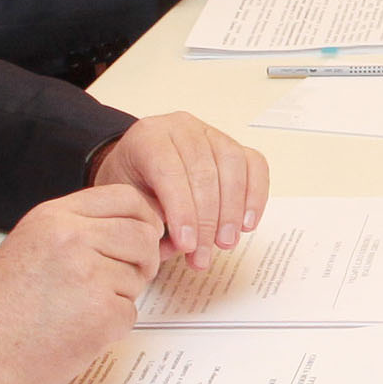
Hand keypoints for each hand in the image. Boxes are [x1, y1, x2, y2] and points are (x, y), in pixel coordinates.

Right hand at [0, 185, 163, 383]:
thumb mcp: (31, 243)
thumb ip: (78, 229)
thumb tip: (132, 226)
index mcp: (55, 217)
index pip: (128, 198)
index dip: (144, 219)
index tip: (143, 236)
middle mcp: (74, 239)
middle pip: (143, 236)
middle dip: (141, 260)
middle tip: (116, 280)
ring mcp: (90, 276)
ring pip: (138, 277)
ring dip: (119, 295)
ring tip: (77, 308)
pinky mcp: (102, 314)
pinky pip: (130, 312)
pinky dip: (111, 325)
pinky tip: (76, 330)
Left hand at [88, 111, 271, 268]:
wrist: (137, 165)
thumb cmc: (131, 185)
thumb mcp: (127, 202)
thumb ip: (150, 221)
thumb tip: (182, 245)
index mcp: (148, 138)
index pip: (170, 172)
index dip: (182, 211)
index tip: (187, 246)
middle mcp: (182, 127)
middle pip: (204, 171)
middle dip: (207, 220)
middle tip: (204, 255)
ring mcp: (211, 133)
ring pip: (232, 165)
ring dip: (232, 211)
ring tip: (225, 243)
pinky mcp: (234, 145)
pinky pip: (254, 165)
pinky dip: (255, 196)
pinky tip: (246, 224)